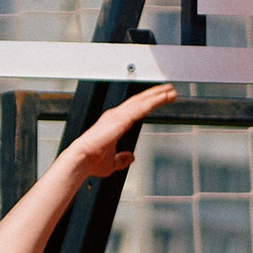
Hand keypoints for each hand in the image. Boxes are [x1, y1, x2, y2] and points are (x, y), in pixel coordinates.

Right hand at [60, 83, 174, 181]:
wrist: (81, 160)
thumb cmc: (91, 161)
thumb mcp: (112, 163)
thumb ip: (122, 159)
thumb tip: (131, 157)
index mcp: (113, 123)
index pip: (134, 109)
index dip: (147, 102)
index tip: (160, 99)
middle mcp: (115, 116)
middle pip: (139, 101)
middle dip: (154, 94)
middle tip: (169, 89)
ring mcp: (117, 115)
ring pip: (142, 101)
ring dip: (157, 95)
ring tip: (171, 91)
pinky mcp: (121, 119)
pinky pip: (141, 108)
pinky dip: (153, 101)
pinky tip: (163, 98)